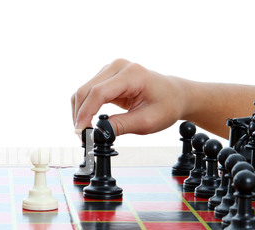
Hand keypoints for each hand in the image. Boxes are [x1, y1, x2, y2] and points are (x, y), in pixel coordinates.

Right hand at [71, 59, 186, 135]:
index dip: (86, 113)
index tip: (81, 132)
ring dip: (80, 112)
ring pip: (83, 92)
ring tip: (86, 131)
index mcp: (132, 74)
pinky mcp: (106, 77)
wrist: (175, 95)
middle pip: (85, 90)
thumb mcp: (146, 121)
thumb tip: (97, 133)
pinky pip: (87, 92)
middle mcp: (118, 67)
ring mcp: (110, 70)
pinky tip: (88, 121)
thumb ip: (120, 126)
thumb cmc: (167, 104)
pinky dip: (84, 108)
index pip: (98, 92)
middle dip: (80, 115)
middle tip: (82, 137)